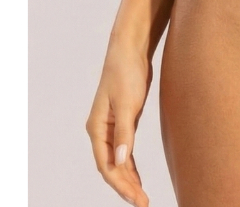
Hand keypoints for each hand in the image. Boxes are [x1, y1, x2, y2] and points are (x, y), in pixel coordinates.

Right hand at [86, 41, 152, 205]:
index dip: (120, 184)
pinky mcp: (124, 120)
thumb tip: (122, 161)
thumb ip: (125, 132)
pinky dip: (131, 165)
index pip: (107, 165)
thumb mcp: (127, 102)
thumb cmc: (126, 72)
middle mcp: (101, 130)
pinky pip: (125, 150)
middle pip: (111, 166)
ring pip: (118, 160)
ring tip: (141, 197)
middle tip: (142, 202)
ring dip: (128, 179)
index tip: (136, 198)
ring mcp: (112, 126)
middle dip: (125, 186)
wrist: (130, 49)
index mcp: (97, 128)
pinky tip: (137, 177)